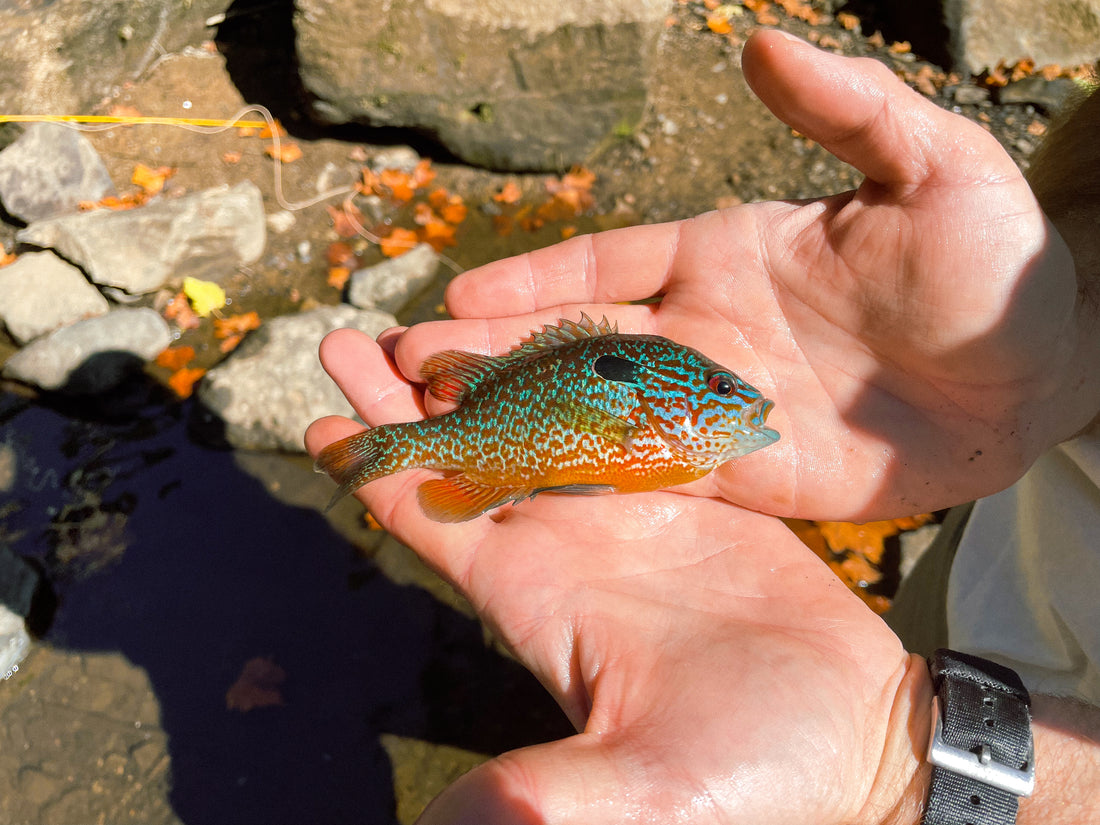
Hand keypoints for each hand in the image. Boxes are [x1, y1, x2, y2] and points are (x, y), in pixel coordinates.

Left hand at [305, 332, 930, 824]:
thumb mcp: (644, 789)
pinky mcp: (692, 490)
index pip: (430, 520)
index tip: (322, 420)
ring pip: (538, 420)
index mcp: (535, 598)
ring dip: (485, 371)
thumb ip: (546, 796)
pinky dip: (587, 373)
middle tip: (350, 338)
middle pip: (464, 453)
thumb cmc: (754, 776)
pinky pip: (627, 416)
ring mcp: (630, 511)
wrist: (857, 740)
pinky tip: (558, 331)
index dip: (373, 469)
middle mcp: (569, 544)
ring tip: (434, 320)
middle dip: (405, 399)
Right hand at [383, 30, 1096, 520]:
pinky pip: (648, 471)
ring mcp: (719, 404)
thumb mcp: (930, 168)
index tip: (454, 301)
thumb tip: (760, 42)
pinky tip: (522, 482)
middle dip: (492, 356)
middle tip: (404, 372)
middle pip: (576, 343)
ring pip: (596, 410)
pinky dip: (583, 475)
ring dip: (518, 418)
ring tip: (434, 431)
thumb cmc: (994, 263)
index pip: (603, 266)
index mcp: (723, 255)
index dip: (529, 282)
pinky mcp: (746, 470)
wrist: (1040, 375)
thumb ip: (846, 110)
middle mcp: (703, 330)